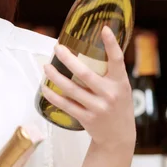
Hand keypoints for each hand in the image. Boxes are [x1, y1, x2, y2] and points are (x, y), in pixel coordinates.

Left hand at [42, 26, 135, 149]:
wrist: (119, 137)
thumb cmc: (118, 106)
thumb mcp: (121, 88)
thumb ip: (110, 73)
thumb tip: (94, 49)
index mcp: (120, 83)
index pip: (118, 60)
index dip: (112, 44)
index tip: (104, 29)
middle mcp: (109, 94)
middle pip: (85, 74)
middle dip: (68, 59)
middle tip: (57, 48)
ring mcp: (97, 107)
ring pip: (71, 89)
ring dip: (55, 76)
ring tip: (46, 66)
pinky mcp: (86, 118)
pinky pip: (66, 105)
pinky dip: (53, 96)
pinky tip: (45, 88)